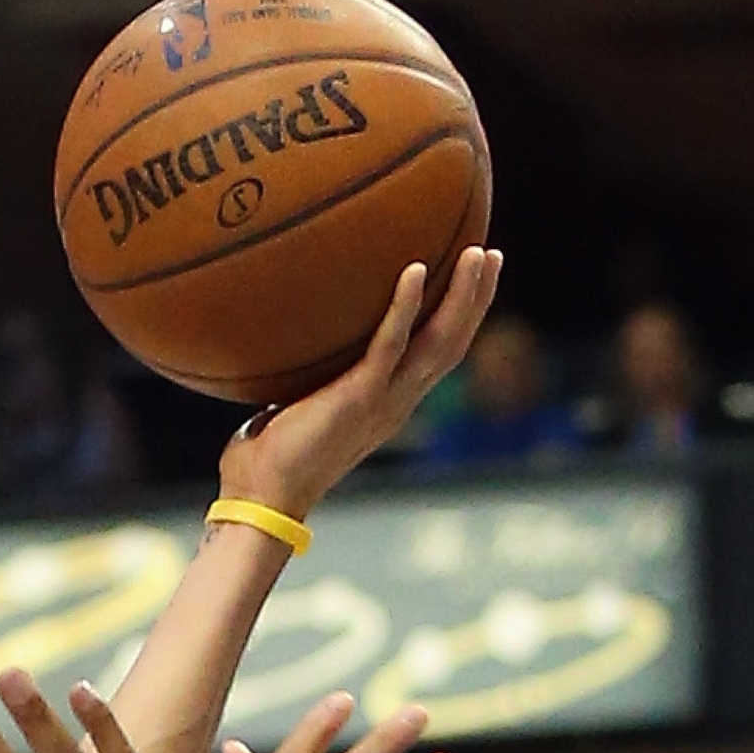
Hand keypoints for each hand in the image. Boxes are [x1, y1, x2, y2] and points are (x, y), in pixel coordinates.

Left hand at [221, 245, 502, 519]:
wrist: (261, 498)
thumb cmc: (267, 457)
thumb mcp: (297, 404)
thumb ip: (306, 376)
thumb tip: (283, 339)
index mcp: (388, 404)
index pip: (438, 357)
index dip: (461, 319)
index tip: (473, 280)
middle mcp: (396, 403)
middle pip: (453, 345)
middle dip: (477, 300)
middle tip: (492, 254)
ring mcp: (383, 401)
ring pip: (439, 343)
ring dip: (462, 297)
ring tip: (477, 253)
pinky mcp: (359, 398)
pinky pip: (390, 344)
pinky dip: (405, 306)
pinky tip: (415, 269)